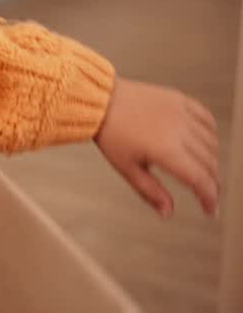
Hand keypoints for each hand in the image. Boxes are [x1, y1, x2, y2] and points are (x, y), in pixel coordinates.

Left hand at [94, 77, 219, 217]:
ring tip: (201, 170)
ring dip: (212, 160)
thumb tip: (167, 212)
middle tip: (205, 192)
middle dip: (210, 182)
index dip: (209, 198)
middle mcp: (179, 131)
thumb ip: (150, 191)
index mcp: (166, 150)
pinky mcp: (181, 100)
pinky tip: (204, 143)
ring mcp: (182, 114)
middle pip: (210, 164)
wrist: (99, 100)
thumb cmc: (110, 132)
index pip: (200, 180)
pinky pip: (208, 118)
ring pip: (212, 143)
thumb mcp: (126, 168)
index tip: (210, 209)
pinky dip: (211, 133)